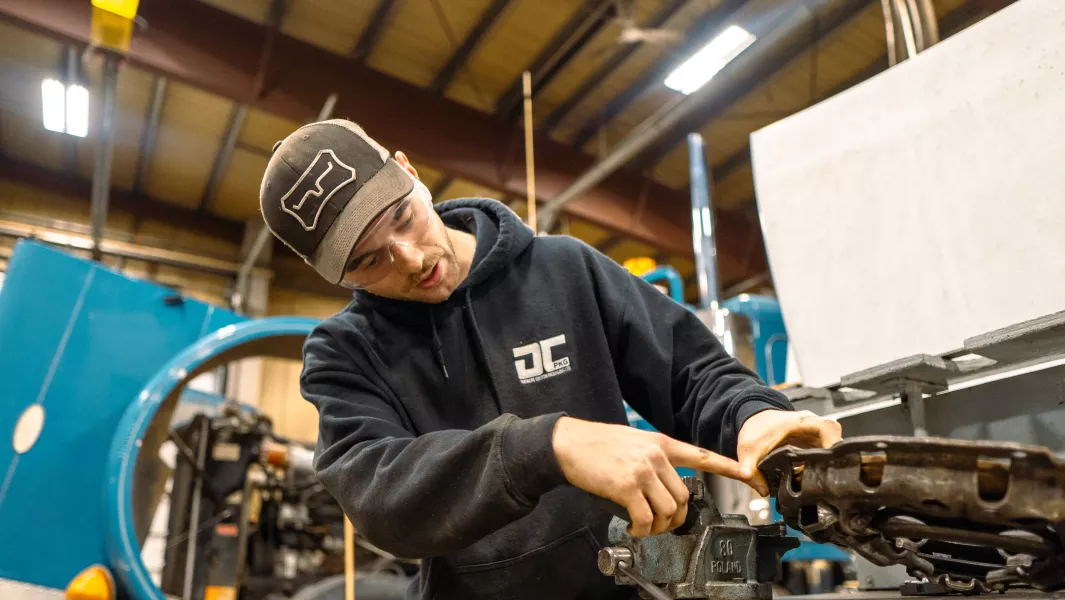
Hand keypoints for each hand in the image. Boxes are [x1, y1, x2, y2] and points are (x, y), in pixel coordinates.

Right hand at [552, 416, 757, 537]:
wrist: (567, 444)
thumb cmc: (596, 445)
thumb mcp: (633, 442)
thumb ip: (654, 458)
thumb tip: (664, 485)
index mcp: (661, 443)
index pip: (703, 456)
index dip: (730, 467)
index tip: (752, 476)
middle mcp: (656, 455)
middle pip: (684, 496)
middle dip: (675, 518)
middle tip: (660, 524)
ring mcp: (643, 471)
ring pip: (668, 510)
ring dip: (659, 526)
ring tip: (644, 526)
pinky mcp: (627, 487)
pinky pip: (646, 518)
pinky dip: (642, 529)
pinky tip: (633, 527)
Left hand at [736, 409, 841, 495]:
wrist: (754, 420)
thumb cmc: (756, 428)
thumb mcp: (748, 449)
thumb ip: (749, 468)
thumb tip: (762, 490)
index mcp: (800, 422)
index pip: (827, 427)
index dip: (833, 442)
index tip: (830, 460)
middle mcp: (813, 426)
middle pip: (837, 440)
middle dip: (836, 459)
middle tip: (829, 478)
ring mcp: (816, 436)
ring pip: (835, 449)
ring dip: (831, 464)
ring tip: (824, 481)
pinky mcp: (815, 445)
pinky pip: (827, 455)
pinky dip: (825, 466)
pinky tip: (817, 480)